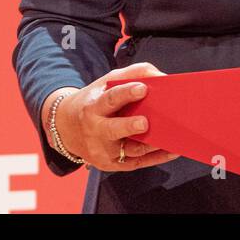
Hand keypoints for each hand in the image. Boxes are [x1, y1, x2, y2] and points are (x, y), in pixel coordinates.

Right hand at [47, 63, 180, 171]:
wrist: (67, 128)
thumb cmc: (95, 101)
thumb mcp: (106, 82)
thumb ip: (132, 74)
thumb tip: (161, 77)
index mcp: (93, 107)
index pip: (109, 100)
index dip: (125, 93)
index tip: (142, 88)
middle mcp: (96, 130)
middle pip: (113, 130)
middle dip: (129, 126)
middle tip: (145, 122)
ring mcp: (103, 150)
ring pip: (130, 150)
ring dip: (151, 144)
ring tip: (170, 136)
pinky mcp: (112, 164)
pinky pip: (137, 163)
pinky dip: (156, 158)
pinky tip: (172, 150)